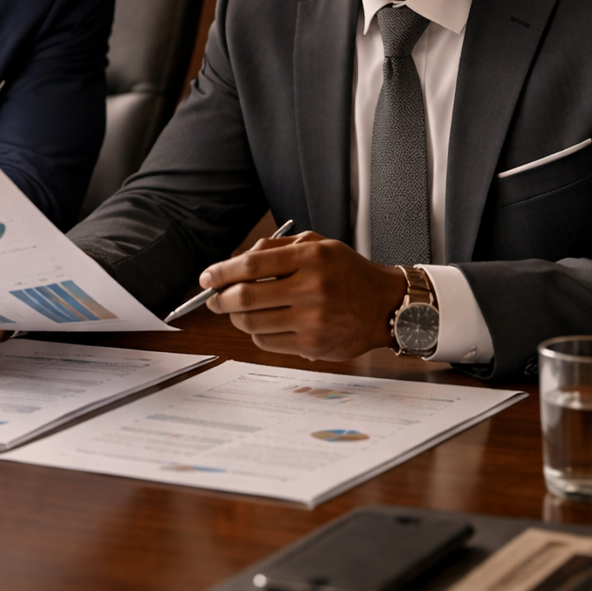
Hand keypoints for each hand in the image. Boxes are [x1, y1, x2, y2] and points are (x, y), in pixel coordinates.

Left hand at [198, 232, 404, 360]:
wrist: (385, 305)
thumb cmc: (347, 273)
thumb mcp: (317, 245)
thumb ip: (276, 248)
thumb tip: (233, 262)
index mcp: (311, 257)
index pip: (251, 265)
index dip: (221, 272)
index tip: (206, 278)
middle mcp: (312, 288)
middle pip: (245, 297)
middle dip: (220, 299)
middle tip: (214, 299)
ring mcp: (312, 320)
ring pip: (252, 323)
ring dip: (236, 318)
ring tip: (238, 311)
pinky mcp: (312, 345)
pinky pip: (266, 342)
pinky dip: (256, 333)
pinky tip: (264, 324)